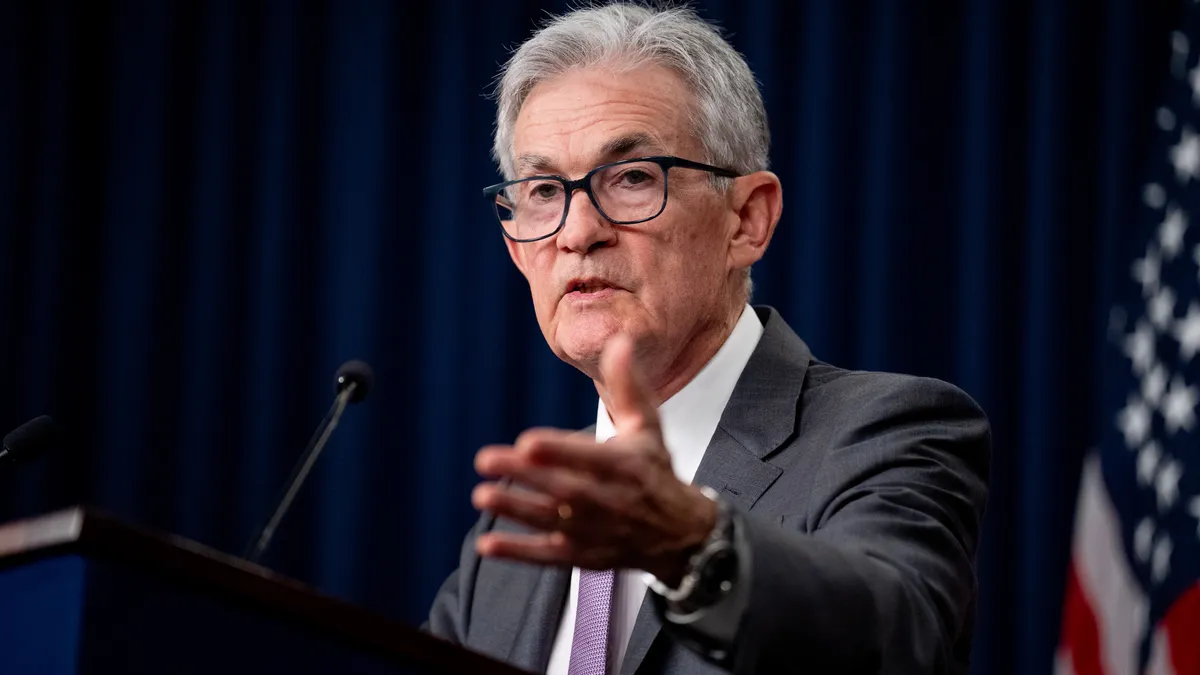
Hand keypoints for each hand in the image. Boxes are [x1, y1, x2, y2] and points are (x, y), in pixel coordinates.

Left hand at [471, 334, 716, 584]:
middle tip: (486, 459)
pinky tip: (487, 545)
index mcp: (627, 465)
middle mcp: (611, 500)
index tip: (529, 441)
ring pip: (552, 521)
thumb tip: (619, 340)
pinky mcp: (583, 556)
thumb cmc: (655, 470)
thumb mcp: (648, 425)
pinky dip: (519, 552)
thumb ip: (629, 385)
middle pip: (564, 489)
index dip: (560, 451)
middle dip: (526, 475)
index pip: (591, 458)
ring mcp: (595, 531)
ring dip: (516, 509)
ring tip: (482, 494)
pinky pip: (548, 556)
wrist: (680, 533)